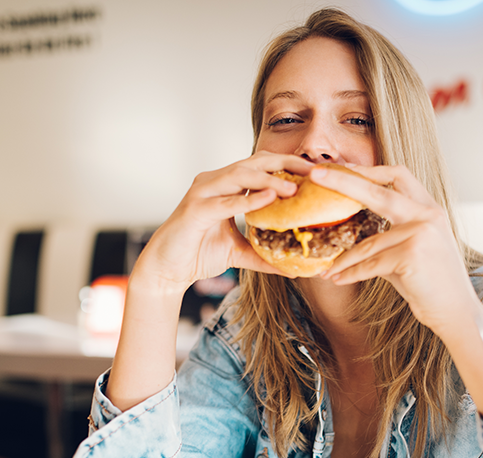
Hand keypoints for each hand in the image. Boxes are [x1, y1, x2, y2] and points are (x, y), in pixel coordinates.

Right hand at [133, 151, 312, 295]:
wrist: (167, 270)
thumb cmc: (198, 253)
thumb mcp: (239, 253)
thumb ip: (264, 255)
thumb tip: (294, 269)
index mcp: (226, 186)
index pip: (261, 166)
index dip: (288, 165)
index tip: (315, 172)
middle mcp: (214, 182)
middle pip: (254, 162)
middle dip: (285, 164)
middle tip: (313, 170)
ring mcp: (202, 193)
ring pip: (239, 176)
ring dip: (269, 180)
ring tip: (294, 188)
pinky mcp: (194, 210)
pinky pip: (224, 202)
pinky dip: (247, 200)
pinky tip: (268, 200)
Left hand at [311, 164, 478, 333]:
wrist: (457, 311)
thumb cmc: (432, 283)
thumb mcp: (413, 249)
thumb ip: (388, 234)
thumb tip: (350, 229)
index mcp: (429, 208)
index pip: (398, 175)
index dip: (368, 170)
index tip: (341, 168)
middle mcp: (427, 215)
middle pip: (377, 190)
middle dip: (343, 181)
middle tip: (315, 175)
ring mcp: (420, 233)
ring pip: (368, 243)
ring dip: (344, 259)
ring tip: (326, 269)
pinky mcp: (411, 255)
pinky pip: (370, 264)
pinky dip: (351, 274)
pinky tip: (337, 279)